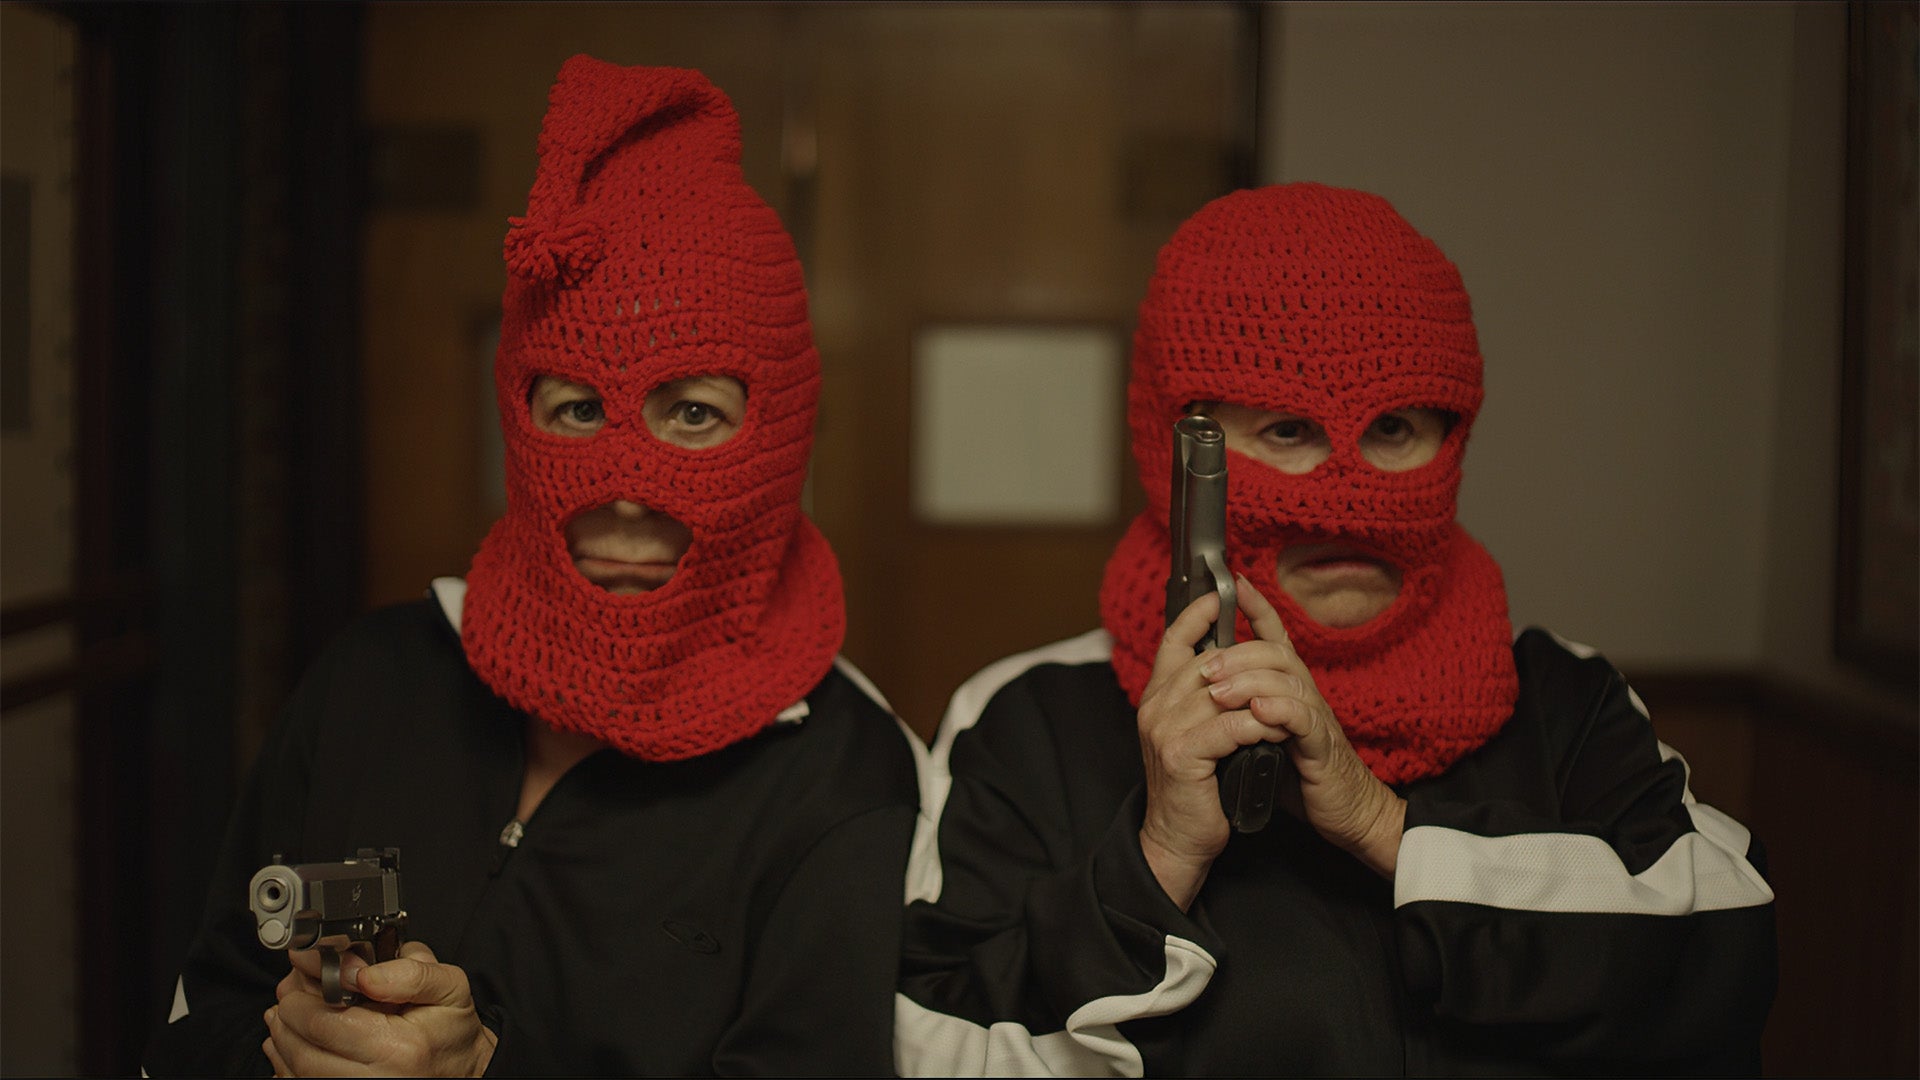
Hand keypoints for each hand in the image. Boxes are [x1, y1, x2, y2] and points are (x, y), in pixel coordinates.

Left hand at [264, 941, 498, 1076]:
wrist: (462, 1068)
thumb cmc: (450, 1029)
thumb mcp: (448, 985)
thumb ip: (408, 972)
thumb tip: (361, 973)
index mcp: (402, 1047)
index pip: (326, 1024)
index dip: (302, 1000)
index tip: (299, 979)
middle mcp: (379, 1078)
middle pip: (304, 1052)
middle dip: (287, 1020)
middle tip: (289, 998)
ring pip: (298, 1073)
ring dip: (283, 1042)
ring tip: (286, 1019)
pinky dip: (288, 1066)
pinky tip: (293, 1046)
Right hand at [1136, 589, 1289, 910]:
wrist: (1178, 840)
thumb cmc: (1196, 788)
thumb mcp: (1196, 734)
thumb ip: (1204, 699)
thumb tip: (1231, 665)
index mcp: (1155, 698)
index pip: (1171, 642)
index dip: (1196, 614)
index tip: (1220, 596)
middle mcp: (1154, 708)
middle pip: (1204, 662)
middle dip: (1247, 658)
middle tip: (1283, 661)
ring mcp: (1164, 729)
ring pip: (1222, 692)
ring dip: (1262, 695)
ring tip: (1293, 701)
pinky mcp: (1181, 754)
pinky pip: (1231, 725)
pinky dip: (1260, 725)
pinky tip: (1280, 730)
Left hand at [1200, 575, 1405, 877]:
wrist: (1344, 812)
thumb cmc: (1299, 772)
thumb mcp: (1262, 733)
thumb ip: (1241, 710)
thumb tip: (1203, 692)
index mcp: (1289, 688)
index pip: (1274, 637)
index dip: (1258, 607)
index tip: (1235, 582)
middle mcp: (1305, 694)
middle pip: (1274, 653)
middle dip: (1236, 653)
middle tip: (1204, 667)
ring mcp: (1316, 718)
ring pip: (1286, 680)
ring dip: (1248, 681)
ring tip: (1218, 692)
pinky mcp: (1322, 747)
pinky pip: (1304, 719)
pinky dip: (1280, 712)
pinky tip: (1258, 713)